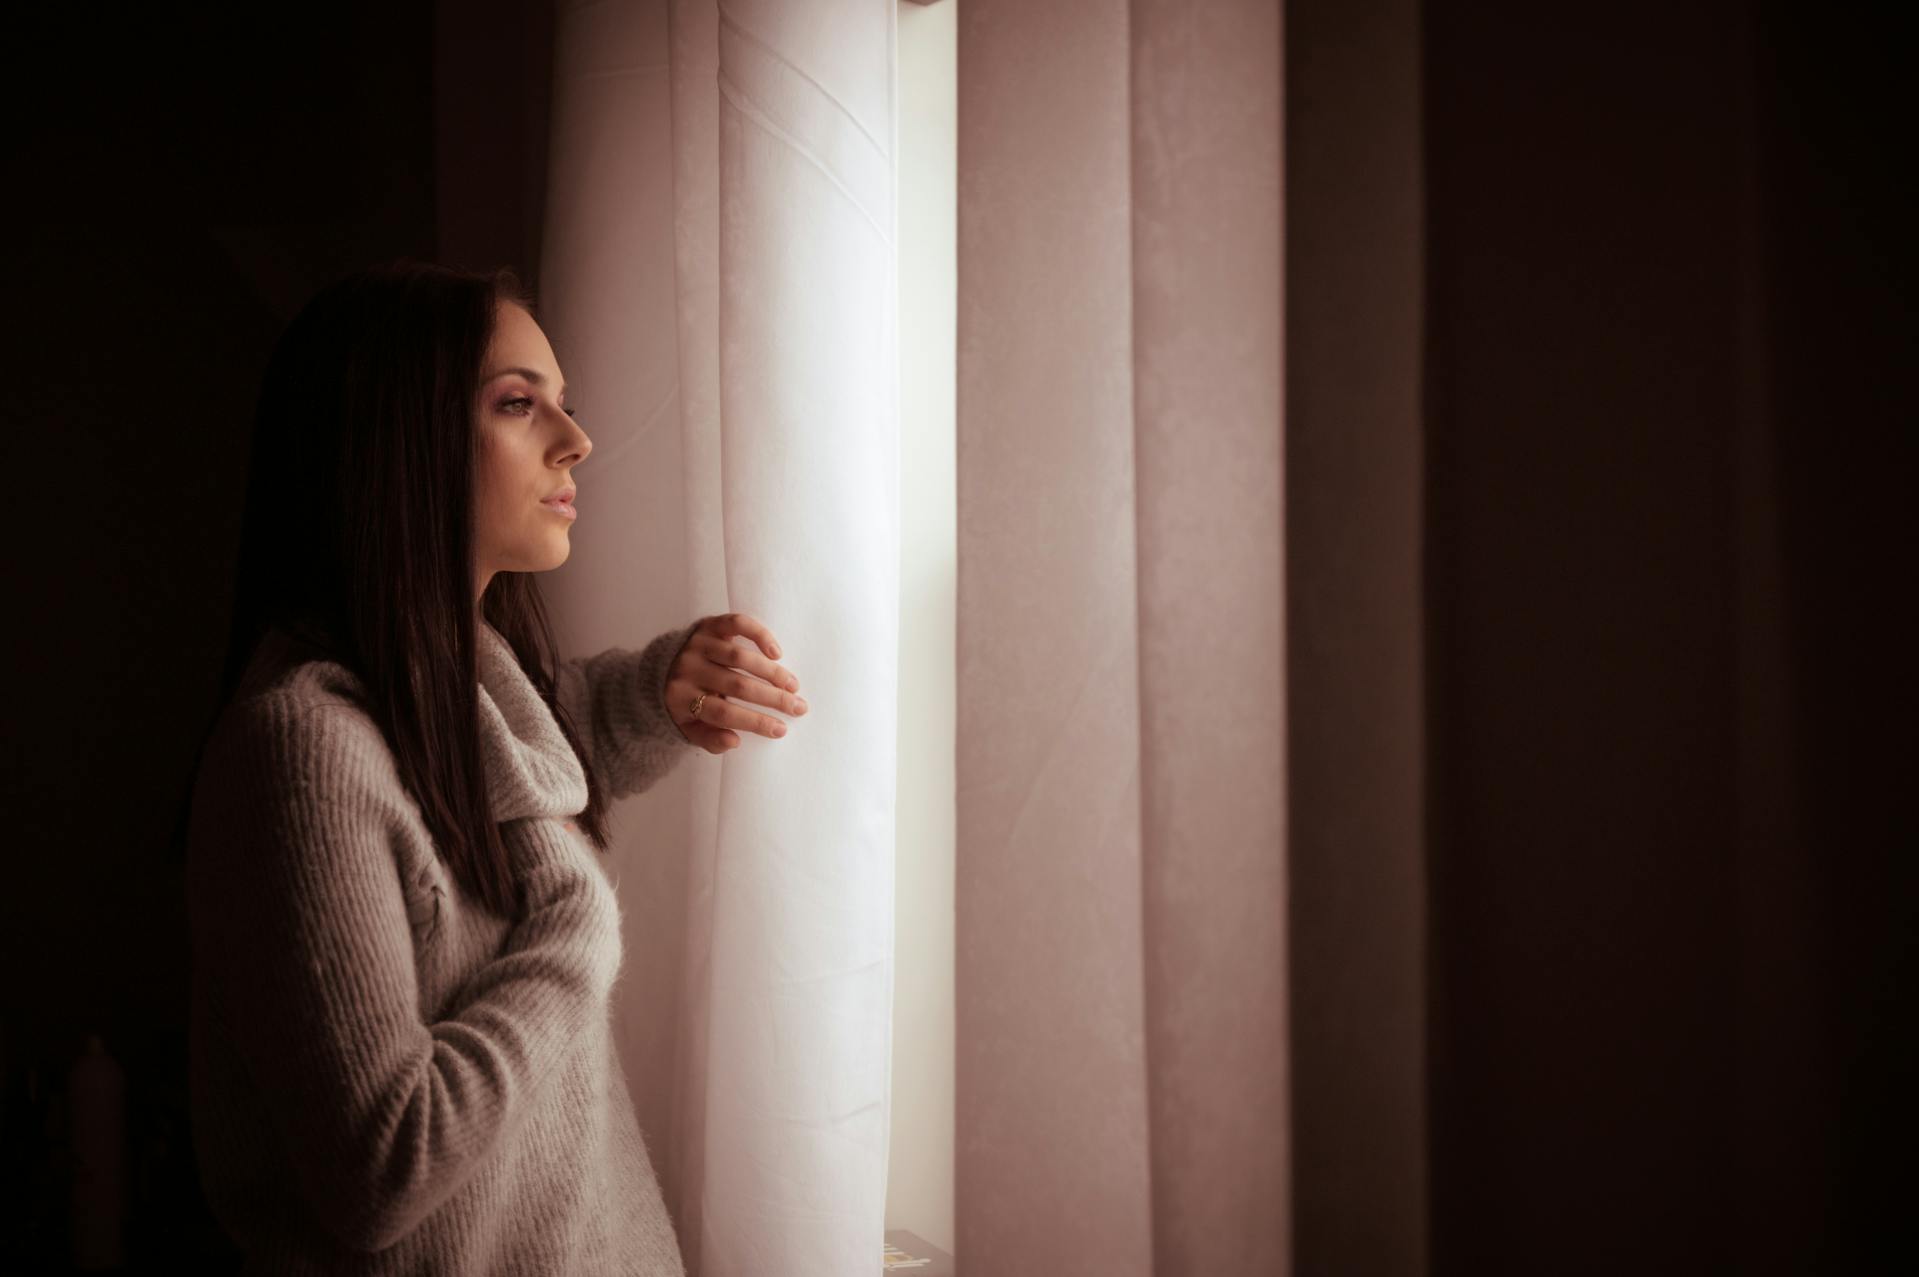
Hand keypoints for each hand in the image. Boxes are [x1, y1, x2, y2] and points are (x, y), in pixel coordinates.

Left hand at [667, 612, 808, 753]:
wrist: (659, 668)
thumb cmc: (683, 703)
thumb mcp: (689, 728)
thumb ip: (709, 739)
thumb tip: (735, 740)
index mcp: (681, 698)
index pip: (724, 712)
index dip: (754, 721)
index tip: (781, 729)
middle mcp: (688, 669)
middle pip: (737, 685)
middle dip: (773, 698)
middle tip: (798, 707)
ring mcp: (698, 644)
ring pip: (741, 658)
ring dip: (772, 672)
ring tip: (792, 686)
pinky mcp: (708, 625)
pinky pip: (736, 624)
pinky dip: (759, 635)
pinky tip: (776, 652)